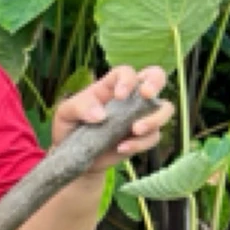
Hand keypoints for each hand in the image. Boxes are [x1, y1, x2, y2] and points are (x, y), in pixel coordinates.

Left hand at [51, 65, 173, 174]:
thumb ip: (80, 107)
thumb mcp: (65, 113)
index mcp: (110, 86)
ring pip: (164, 109)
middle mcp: (129, 98)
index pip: (126, 72)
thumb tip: (101, 114)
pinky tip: (121, 148)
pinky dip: (140, 143)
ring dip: (155, 118)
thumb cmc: (69, 127)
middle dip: (156, 83)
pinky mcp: (142, 138)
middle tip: (146, 95)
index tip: (119, 96)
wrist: (73, 156)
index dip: (128, 80)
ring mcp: (139, 117)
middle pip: (156, 78)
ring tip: (136, 129)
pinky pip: (153, 137)